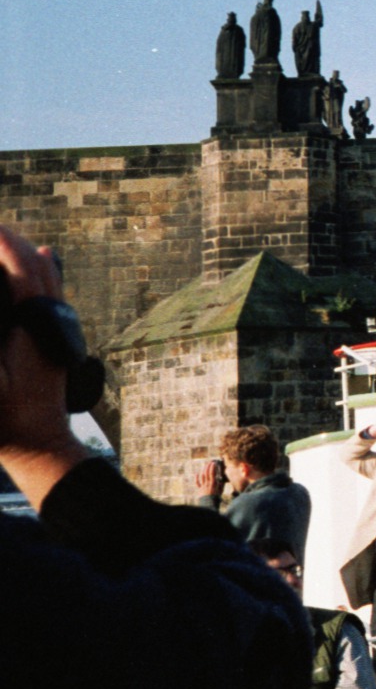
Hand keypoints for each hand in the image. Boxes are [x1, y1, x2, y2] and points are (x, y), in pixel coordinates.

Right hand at [0, 225, 90, 507]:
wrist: (42, 448)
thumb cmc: (7, 422)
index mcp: (37, 324)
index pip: (24, 268)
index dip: (2, 242)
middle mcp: (53, 320)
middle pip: (38, 264)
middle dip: (9, 241)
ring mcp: (56, 328)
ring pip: (45, 276)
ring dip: (20, 254)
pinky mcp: (53, 339)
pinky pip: (47, 294)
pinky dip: (31, 271)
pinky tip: (34, 258)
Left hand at [194, 460, 223, 497]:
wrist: (209, 504)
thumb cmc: (216, 497)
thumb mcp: (221, 490)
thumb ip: (221, 484)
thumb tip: (222, 479)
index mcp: (213, 483)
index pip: (212, 473)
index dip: (212, 467)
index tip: (214, 463)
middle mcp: (207, 483)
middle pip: (207, 473)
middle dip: (208, 467)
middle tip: (209, 462)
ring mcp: (203, 486)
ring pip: (202, 476)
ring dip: (203, 470)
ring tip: (205, 466)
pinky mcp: (199, 489)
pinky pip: (197, 483)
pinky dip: (197, 478)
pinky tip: (197, 473)